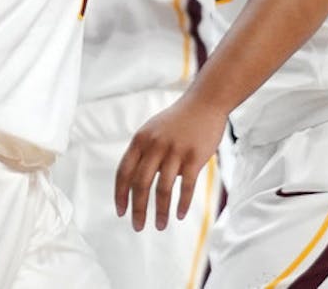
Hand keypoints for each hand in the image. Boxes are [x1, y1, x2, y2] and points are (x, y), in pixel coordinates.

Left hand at [114, 94, 227, 230]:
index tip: (121, 212)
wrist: (206, 101)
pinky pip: (186, 186)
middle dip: (138, 209)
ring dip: (160, 211)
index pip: (124, 172)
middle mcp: (155, 145)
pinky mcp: (195, 156)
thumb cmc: (180, 118)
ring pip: (163, 189)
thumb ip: (144, 152)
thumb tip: (136, 182)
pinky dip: (182, 203)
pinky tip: (179, 214)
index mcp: (141, 139)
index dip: (120, 195)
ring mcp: (176, 151)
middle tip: (138, 226)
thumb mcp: (154, 129)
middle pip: (141, 184)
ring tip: (160, 225)